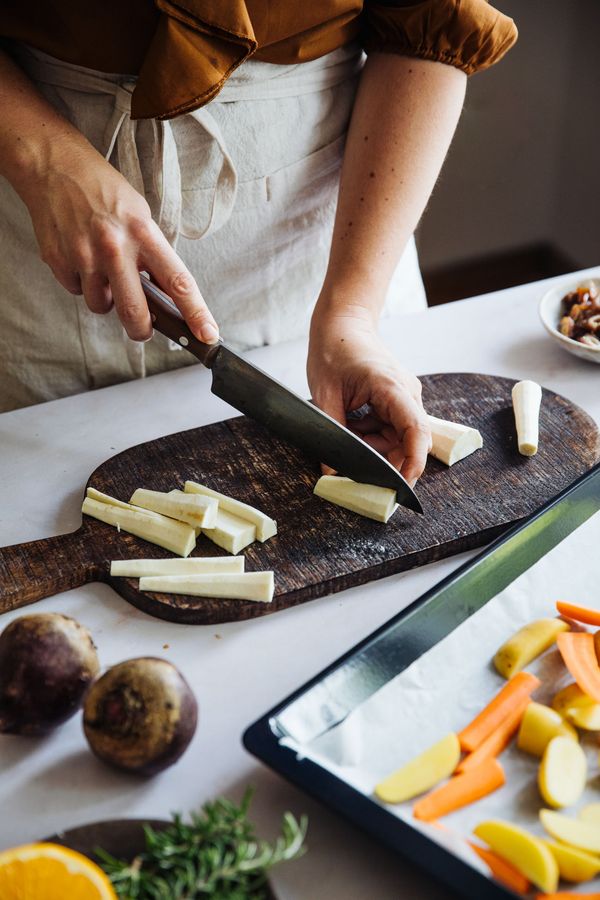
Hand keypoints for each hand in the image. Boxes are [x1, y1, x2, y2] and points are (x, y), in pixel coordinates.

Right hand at [19, 143, 218, 342]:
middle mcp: (114, 247)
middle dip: (141, 330)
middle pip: (135, 312)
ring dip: (106, 299)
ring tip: (103, 271)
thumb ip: (151, 254)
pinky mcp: (58, 260)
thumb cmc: (104, 191)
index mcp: (143, 233)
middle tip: (143, 329)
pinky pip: (75, 291)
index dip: (196, 313)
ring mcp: (83, 255)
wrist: (54, 166)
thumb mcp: (139, 215)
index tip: (208, 335)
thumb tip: (162, 294)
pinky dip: (81, 283)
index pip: (178, 282)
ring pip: (101, 305)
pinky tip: (80, 258)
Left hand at [307, 308, 430, 486]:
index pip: (415, 431)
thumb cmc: (333, 350)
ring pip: (397, 436)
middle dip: (385, 458)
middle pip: (408, 440)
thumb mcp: (325, 395)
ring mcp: (403, 395)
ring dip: (375, 445)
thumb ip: (331, 433)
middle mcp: (405, 393)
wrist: (342, 323)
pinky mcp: (396, 398)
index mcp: (391, 388)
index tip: (402, 485)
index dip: (413, 462)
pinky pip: (390, 427)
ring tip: (348, 430)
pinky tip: (354, 422)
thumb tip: (332, 470)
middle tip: (356, 466)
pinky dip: (372, 434)